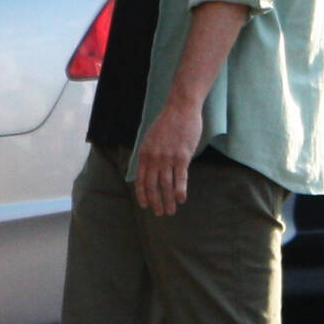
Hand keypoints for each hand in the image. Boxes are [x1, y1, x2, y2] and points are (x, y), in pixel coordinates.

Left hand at [134, 100, 202, 216]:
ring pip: (166, 185)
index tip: (145, 205)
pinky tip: (181, 200)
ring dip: (168, 200)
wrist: (180, 109)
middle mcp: (153, 158)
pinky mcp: (182, 157)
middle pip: (153, 185)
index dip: (143, 194)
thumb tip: (149, 169)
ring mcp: (167, 158)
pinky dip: (180, 190)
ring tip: (171, 211)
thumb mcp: (150, 139)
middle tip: (160, 213)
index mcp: (144, 154)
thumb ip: (149, 155)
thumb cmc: (167, 123)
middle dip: (156, 202)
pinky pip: (180, 178)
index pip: (141, 180)